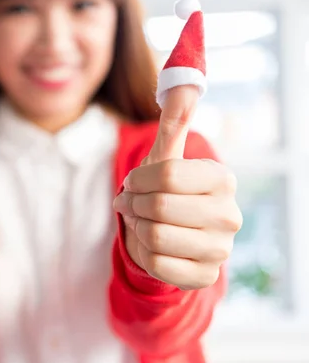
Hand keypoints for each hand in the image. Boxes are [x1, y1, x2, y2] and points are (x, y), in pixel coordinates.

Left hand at [113, 85, 242, 289]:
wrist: (169, 236)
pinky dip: (142, 254)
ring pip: (154, 237)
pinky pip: (155, 265)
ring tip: (141, 223)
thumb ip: (175, 122)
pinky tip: (151, 247)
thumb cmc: (165, 191)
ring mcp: (221, 250)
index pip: (166, 175)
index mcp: (222, 180)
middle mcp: (231, 216)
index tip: (133, 183)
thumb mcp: (166, 157)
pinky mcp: (204, 277)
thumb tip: (185, 85)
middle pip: (158, 206)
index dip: (137, 180)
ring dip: (136, 228)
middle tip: (132, 205)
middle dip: (133, 205)